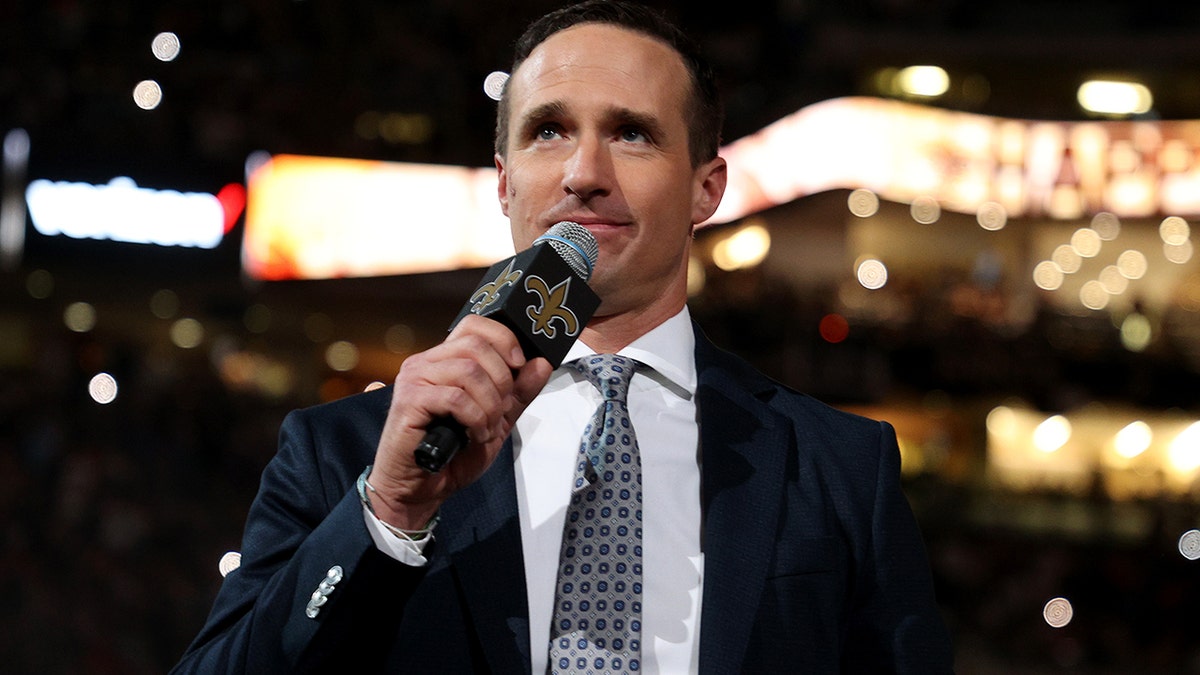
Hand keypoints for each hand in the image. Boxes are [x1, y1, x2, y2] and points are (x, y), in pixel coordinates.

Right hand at [368, 314, 552, 528]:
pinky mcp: (409, 401)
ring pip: (469, 371)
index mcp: (444, 360)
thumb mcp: (497, 420)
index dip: (503, 339)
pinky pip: (456, 398)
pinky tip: (474, 436)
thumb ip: (518, 392)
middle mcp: (425, 362)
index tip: (519, 365)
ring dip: (490, 404)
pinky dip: (475, 419)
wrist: (420, 490)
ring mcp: (414, 379)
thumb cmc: (452, 454)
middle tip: (502, 410)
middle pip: (476, 345)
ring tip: (487, 428)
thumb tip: (541, 363)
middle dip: (502, 379)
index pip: (475, 325)